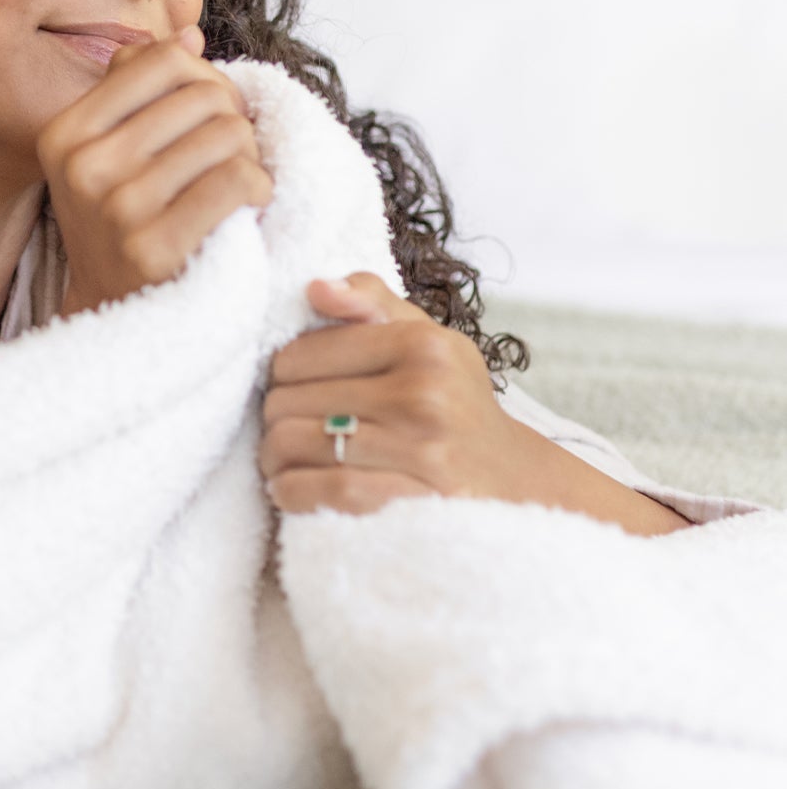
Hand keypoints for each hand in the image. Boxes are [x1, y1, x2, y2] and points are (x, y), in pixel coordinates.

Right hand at [37, 26, 272, 316]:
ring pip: (227, 135)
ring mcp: (116, 208)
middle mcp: (83, 166)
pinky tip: (247, 207)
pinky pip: (237, 181)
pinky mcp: (154, 249)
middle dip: (233, 121)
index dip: (204, 79)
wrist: (112, 317)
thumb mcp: (107, 154)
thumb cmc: (121, 225)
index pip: (163, 60)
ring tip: (237, 184)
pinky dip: (257, 190)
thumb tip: (190, 35)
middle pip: (203, 95)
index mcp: (66, 132)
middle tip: (231, 155)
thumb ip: (140, 90)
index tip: (209, 115)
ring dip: (249, 158)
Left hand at [258, 274, 691, 534]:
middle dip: (274, 418)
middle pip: (286, 401)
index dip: (281, 375)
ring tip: (282, 460)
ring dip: (272, 458)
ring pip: (293, 444)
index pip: (297, 354)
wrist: (515, 481)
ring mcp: (421, 450)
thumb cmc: (454, 403)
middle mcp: (424, 394)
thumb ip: (370, 301)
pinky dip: (291, 492)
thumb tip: (316, 287)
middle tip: (284, 428)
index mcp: (421, 345)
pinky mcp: (413, 501)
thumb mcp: (426, 339)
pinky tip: (293, 490)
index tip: (293, 389)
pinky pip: (321, 490)